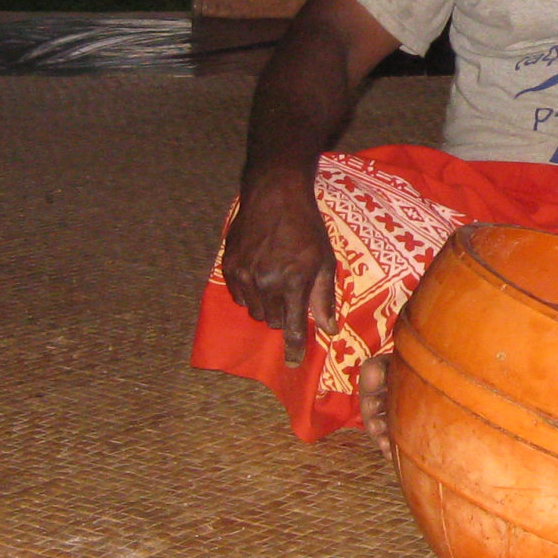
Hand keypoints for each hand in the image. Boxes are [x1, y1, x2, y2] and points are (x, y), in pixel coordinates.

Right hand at [219, 174, 337, 366]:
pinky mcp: (229, 267)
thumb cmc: (307, 227)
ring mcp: (243, 275)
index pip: (291, 327)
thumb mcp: (324, 261)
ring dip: (267, 306)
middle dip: (284, 316)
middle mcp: (265, 282)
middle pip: (272, 322)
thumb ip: (324, 298)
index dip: (293, 348)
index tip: (292, 363)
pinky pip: (239, 297)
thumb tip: (329, 330)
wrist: (274, 195)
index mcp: (292, 282)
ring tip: (277, 281)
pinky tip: (261, 274)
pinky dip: (251, 294)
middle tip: (292, 295)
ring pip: (255, 312)